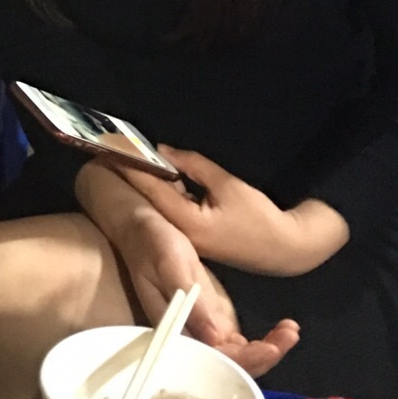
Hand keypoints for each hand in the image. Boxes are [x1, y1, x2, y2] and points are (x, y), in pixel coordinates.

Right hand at [115, 208, 300, 378]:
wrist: (142, 228)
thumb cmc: (152, 242)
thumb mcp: (171, 264)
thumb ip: (191, 300)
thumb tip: (215, 337)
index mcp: (175, 330)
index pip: (213, 359)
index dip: (243, 361)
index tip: (270, 349)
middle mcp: (191, 337)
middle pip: (231, 364)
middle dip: (264, 356)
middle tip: (290, 335)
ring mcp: (203, 329)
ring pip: (239, 355)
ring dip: (269, 349)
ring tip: (292, 331)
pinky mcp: (211, 318)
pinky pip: (239, 342)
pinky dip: (264, 340)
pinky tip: (283, 328)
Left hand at [120, 148, 350, 276]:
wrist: (284, 249)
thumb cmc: (258, 216)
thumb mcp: (226, 184)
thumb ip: (192, 166)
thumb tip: (162, 151)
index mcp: (187, 223)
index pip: (152, 190)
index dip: (133, 168)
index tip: (114, 150)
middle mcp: (180, 235)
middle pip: (151, 200)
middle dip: (136, 174)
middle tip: (118, 149)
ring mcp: (186, 241)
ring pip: (161, 207)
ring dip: (150, 183)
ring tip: (132, 157)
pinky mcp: (193, 240)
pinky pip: (172, 213)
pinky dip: (165, 193)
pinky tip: (160, 175)